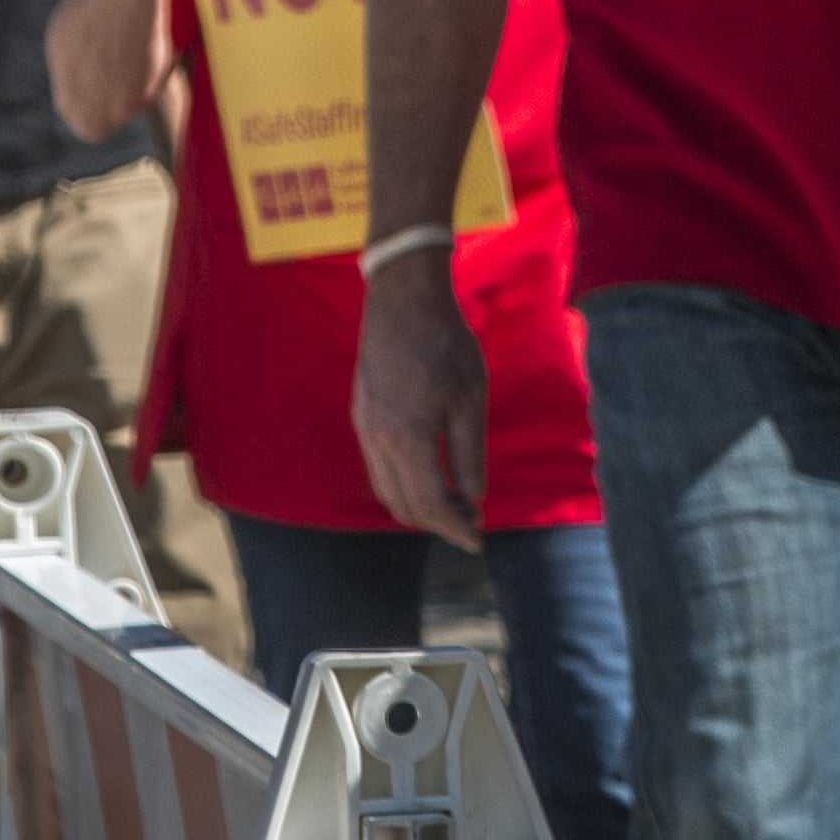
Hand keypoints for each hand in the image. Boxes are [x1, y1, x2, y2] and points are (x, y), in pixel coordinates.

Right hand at [348, 256, 489, 548]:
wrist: (403, 299)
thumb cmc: (445, 344)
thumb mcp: (470, 399)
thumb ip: (469, 454)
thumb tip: (473, 498)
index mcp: (407, 440)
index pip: (430, 505)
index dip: (455, 528)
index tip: (478, 540)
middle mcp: (377, 442)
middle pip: (403, 505)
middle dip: (437, 521)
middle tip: (470, 519)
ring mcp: (364, 429)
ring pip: (386, 490)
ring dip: (417, 505)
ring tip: (453, 499)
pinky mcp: (361, 415)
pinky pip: (377, 468)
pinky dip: (402, 483)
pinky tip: (428, 472)